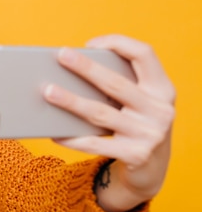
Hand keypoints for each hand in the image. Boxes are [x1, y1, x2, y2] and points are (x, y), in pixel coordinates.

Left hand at [43, 34, 175, 211]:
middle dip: (86, 68)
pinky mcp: (136, 155)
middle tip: (61, 55)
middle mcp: (160, 110)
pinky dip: (73, 138)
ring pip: (100, 113)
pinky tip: (54, 132)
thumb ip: (119, 85)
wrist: (152, 168)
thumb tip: (71, 70)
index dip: (119, 43)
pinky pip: (96, 144)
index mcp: (162, 89)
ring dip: (71, 101)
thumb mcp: (138, 102)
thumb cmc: (135, 123)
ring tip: (48, 91)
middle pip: (116, 83)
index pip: (145, 54)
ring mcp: (150, 134)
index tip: (90, 43)